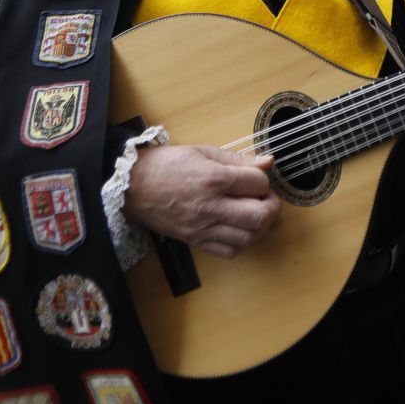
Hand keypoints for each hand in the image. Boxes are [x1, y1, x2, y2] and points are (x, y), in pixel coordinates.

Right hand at [123, 145, 280, 258]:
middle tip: (266, 199)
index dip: (264, 181)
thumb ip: (238, 159)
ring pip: (248, 237)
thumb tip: (268, 162)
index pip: (258, 184)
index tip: (257, 179)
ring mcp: (203, 227)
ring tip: (254, 213)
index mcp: (214, 179)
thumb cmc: (167, 165)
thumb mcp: (203, 152)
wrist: (132, 186)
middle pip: (260, 216)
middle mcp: (210, 206)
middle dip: (272, 207)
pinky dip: (242, 243)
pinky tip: (239, 229)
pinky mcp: (195, 240)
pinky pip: (229, 251)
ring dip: (260, 227)